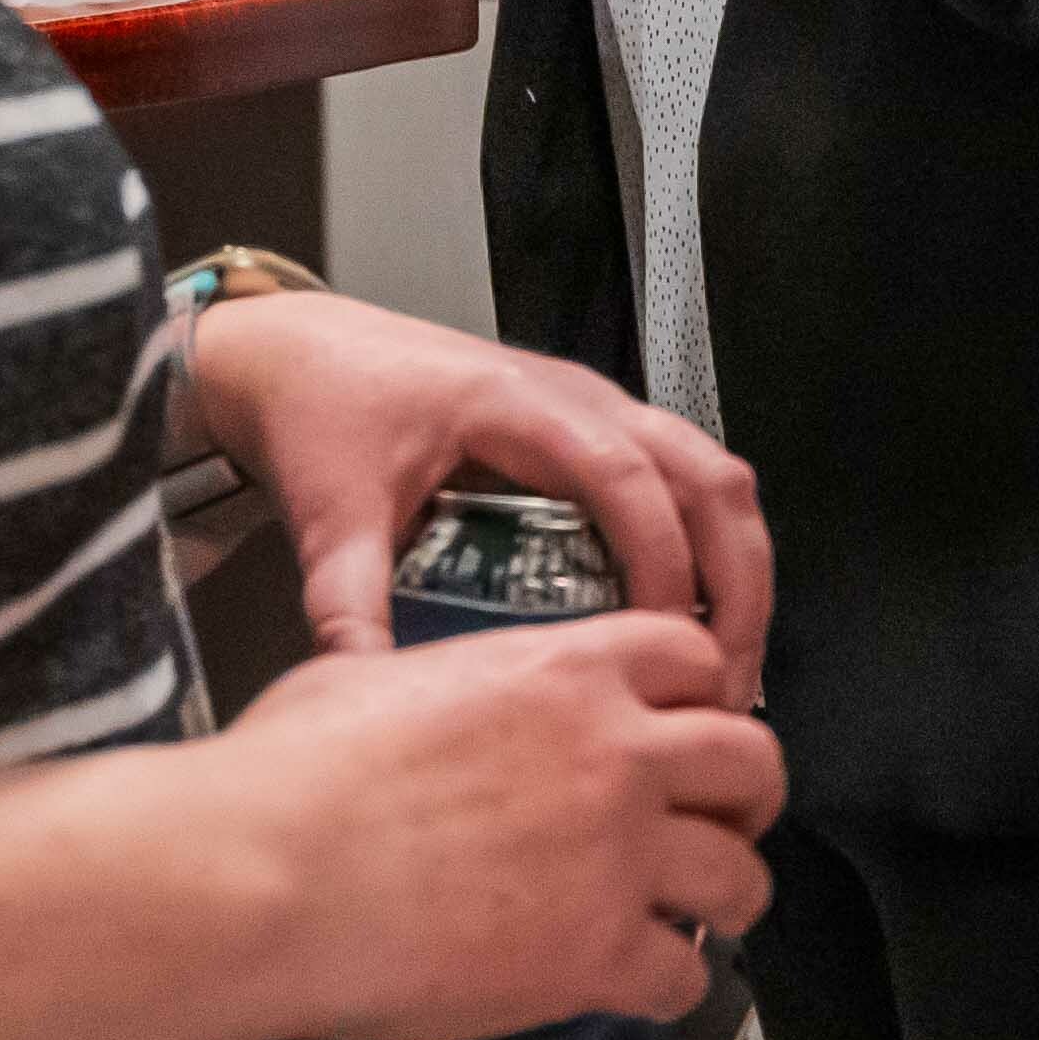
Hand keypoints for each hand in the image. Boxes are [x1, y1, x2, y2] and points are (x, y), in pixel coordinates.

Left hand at [179, 287, 779, 688]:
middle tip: (726, 681)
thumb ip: (345, 602)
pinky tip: (690, 620)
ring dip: (736, 566)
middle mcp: (578, 398)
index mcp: (518, 407)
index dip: (663, 566)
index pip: (628, 480)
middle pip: (708, 477)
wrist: (302, 351)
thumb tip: (364, 689)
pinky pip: (687, 479)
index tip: (665, 648)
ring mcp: (597, 408)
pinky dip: (710, 547)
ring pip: (714, 476)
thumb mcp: (327, 512)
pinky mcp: (597, 428)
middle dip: (735, 583)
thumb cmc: (324, 410)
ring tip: (725, 663)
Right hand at [196, 608, 786, 1039]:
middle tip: (722, 821)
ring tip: (699, 916)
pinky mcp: (596, 955)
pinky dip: (671, 986)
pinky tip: (639, 985)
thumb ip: (441, 686)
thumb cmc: (286, 779)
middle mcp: (613, 755)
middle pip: (750, 763)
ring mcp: (616, 858)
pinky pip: (683, 976)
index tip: (689, 726)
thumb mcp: (368, 678)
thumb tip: (420, 699)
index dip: (702, 696)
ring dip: (727, 898)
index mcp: (563, 671)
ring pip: (741, 878)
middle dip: (744, 796)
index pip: (694, 657)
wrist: (260, 876)